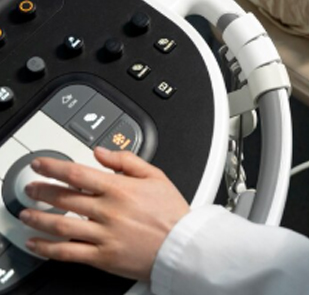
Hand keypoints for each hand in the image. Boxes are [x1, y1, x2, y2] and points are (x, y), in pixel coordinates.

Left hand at [18, 148, 189, 281]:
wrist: (182, 245)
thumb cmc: (171, 211)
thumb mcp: (156, 175)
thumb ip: (126, 160)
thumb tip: (102, 151)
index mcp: (120, 188)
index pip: (77, 173)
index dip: (53, 167)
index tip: (41, 164)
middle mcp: (108, 211)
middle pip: (64, 198)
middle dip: (41, 191)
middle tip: (30, 187)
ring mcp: (103, 235)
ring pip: (60, 225)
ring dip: (38, 218)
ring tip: (26, 213)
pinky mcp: (102, 257)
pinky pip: (67, 253)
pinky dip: (46, 248)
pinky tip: (35, 243)